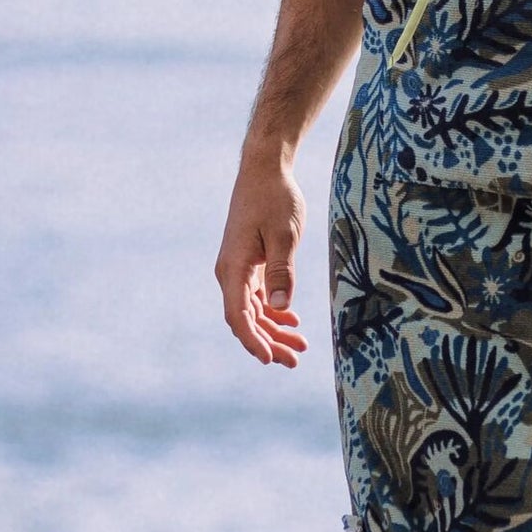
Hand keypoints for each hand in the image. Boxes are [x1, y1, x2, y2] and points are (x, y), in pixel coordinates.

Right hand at [215, 141, 310, 365]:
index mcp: (234, 268)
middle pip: (246, 319)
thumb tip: (279, 307)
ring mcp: (239, 269)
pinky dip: (273, 310)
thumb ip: (282, 271)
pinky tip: (290, 319)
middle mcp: (230, 273)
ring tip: (300, 347)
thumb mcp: (283, 235)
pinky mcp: (249, 263)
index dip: (254, 341)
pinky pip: (258, 296)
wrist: (264, 170)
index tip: (270, 359)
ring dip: (274, 329)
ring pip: (253, 310)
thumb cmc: (275, 199)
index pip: (239, 316)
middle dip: (269, 342)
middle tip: (294, 361)